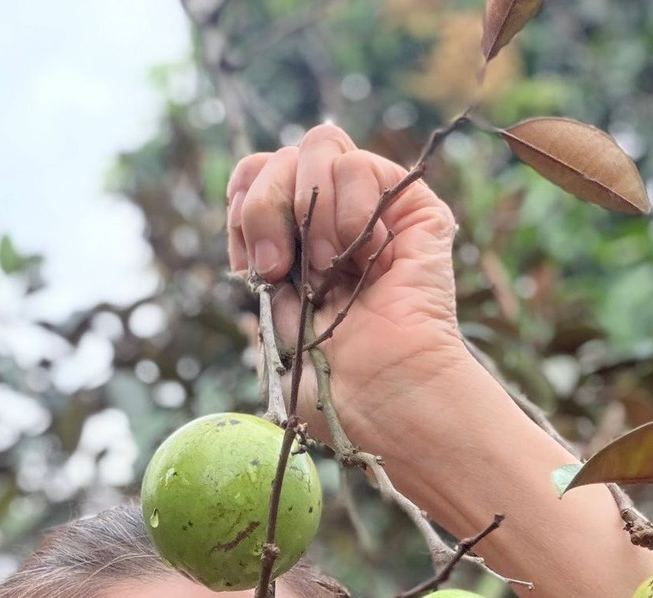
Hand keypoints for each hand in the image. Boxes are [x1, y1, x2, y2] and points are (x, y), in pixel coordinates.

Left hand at [227, 124, 476, 452]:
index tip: (252, 265)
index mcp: (293, 246)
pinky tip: (365, 258)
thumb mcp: (271, 328)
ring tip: (332, 270)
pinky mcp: (410, 205)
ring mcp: (370, 209)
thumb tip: (245, 206)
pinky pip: (359, 163)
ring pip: (319, 145)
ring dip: (312, 215)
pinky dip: (350, 210)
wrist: (384, 397)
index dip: (243, 206)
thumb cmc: (330, 387)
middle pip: (278, 155)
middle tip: (281, 268)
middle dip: (266, 207)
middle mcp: (328, 221)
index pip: (252, 178)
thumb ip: (255, 263)